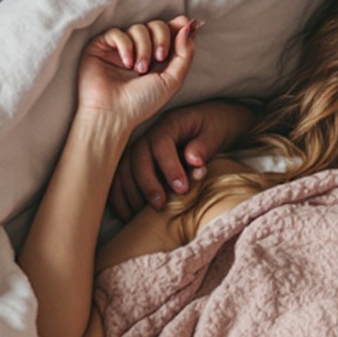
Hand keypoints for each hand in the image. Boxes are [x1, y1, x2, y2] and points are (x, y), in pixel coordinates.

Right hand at [75, 18, 197, 140]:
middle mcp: (140, 50)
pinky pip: (117, 32)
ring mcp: (121, 47)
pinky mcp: (101, 46)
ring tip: (139, 69)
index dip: (179, 26)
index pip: (171, 31)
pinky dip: (125, 46)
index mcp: (158, 58)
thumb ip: (185, 54)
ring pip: (138, 28)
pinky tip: (126, 63)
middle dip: (162, 38)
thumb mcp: (172, 81)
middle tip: (159, 58)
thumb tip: (189, 25)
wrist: (113, 114)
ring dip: (143, 48)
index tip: (189, 25)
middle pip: (157, 25)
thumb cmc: (142, 103)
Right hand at [109, 93, 254, 218]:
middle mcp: (150, 134)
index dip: (168, 167)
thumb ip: (205, 145)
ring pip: (124, 168)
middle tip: (160, 205)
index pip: (161, 143)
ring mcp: (141, 148)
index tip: (181, 189)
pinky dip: (120, 196)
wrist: (212, 121)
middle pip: (137, 157)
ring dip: (129, 192)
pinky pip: (121, 177)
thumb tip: (193, 160)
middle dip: (147, 183)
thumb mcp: (217, 132)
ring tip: (140, 215)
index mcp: (170, 124)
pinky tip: (126, 214)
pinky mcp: (137, 162)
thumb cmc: (216, 126)